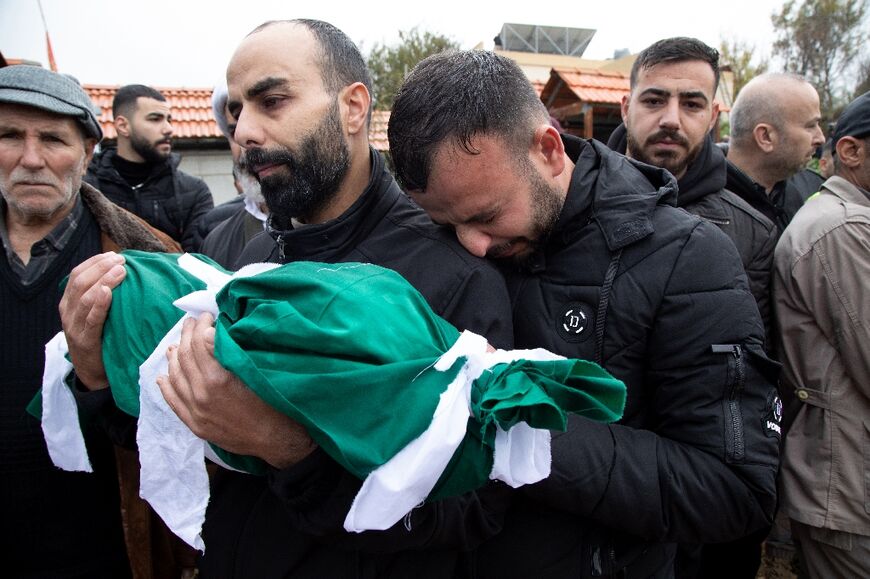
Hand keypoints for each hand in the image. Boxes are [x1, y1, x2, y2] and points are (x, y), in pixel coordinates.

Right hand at [59, 252, 126, 389]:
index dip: (94, 262)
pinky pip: (91, 319)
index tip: (114, 255)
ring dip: (104, 280)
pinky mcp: (85, 340)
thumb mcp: (96, 314)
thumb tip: (123, 271)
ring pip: (85, 297)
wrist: (92, 372)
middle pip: (80, 282)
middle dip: (101, 267)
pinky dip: (99, 304)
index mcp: (69, 302)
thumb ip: (103, 296)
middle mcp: (68, 312)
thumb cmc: (100, 338)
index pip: (77, 275)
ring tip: (121, 271)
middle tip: (121, 260)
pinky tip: (109, 292)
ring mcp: (74, 326)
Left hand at [157, 313, 316, 468]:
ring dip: (174, 358)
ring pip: (176, 378)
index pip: (198, 345)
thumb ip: (227, 354)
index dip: (200, 327)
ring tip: (176, 344)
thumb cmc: (274, 402)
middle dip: (186, 336)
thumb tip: (207, 334)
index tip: (205, 316)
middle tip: (191, 323)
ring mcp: (196, 412)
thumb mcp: (256, 372)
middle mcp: (202, 395)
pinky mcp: (196, 426)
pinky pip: (174, 403)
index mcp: (218, 379)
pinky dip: (167, 387)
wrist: (277, 440)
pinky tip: (164, 376)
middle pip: (185, 358)